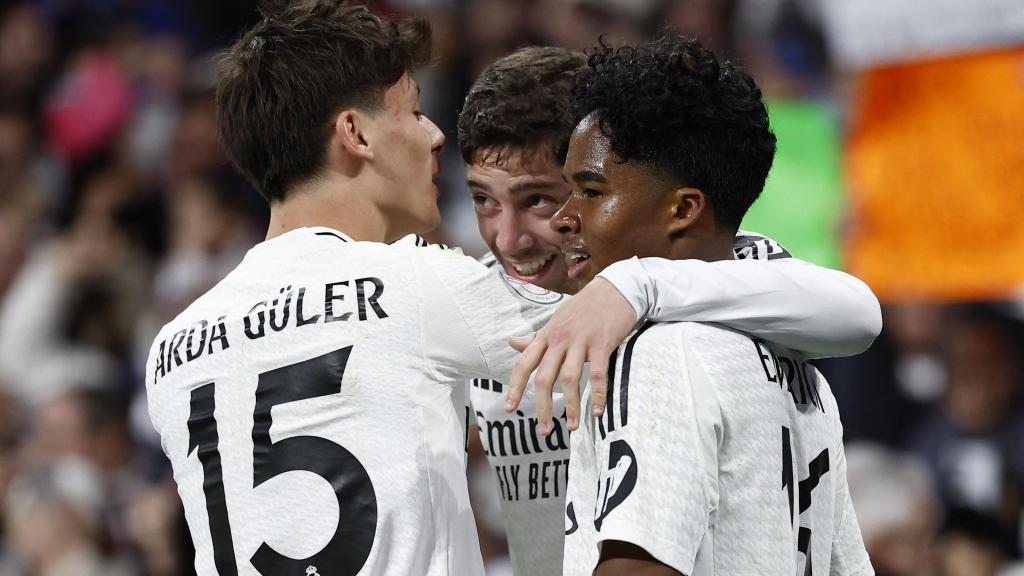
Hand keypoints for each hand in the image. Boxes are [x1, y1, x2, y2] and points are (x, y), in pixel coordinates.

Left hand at [505, 277, 638, 433]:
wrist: (615, 288)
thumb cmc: (584, 307)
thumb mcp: (556, 320)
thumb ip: (535, 337)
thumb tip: (511, 342)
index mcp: (546, 335)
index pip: (524, 363)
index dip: (514, 387)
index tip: (508, 408)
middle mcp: (560, 339)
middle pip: (544, 377)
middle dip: (542, 407)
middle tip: (544, 430)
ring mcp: (581, 341)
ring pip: (570, 379)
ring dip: (571, 406)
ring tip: (573, 427)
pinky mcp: (602, 343)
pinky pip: (598, 374)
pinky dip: (597, 395)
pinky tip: (597, 411)